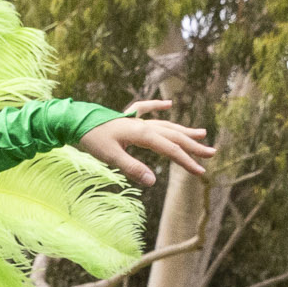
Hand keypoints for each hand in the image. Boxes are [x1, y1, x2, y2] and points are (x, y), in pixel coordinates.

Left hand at [81, 116, 215, 186]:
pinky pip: (147, 109)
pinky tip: (169, 104)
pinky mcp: (129, 118)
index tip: (201, 173)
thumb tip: (153, 181)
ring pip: (166, 125)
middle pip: (174, 136)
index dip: (187, 162)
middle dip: (193, 147)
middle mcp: (145, 125)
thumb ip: (133, 168)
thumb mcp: (111, 157)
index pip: (171, 150)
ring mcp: (138, 120)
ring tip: (202, 134)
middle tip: (212, 153)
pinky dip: (158, 106)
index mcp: (144, 134)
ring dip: (184, 131)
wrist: (76, 122)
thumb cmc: (93, 139)